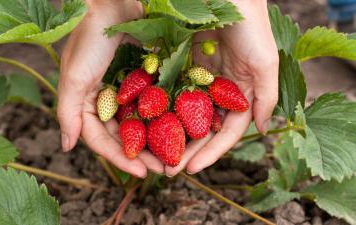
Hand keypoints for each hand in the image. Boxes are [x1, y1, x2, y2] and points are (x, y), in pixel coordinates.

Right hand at [58, 0, 163, 177]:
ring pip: (142, 124)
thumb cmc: (91, 39)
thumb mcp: (74, 77)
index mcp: (88, 104)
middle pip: (125, 137)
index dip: (120, 159)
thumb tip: (65, 146)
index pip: (102, 141)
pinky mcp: (145, 80)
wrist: (115, 5)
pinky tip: (182, 130)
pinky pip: (156, 104)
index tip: (141, 174)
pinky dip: (166, 118)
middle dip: (142, 155)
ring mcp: (128, 91)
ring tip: (175, 157)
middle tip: (163, 170)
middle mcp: (107, 101)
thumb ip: (68, 112)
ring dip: (157, 141)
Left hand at [165, 0, 278, 175]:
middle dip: (187, 150)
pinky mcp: (179, 65)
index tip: (193, 169)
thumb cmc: (250, 27)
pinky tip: (144, 125)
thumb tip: (262, 129)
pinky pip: (167, 91)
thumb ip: (265, 98)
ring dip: (169, 135)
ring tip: (154, 155)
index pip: (226, 131)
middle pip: (201, 128)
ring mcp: (197, 79)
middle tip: (169, 170)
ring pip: (182, 114)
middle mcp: (217, 90)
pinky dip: (158, 109)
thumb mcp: (265, 63)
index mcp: (239, 94)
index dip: (211, 152)